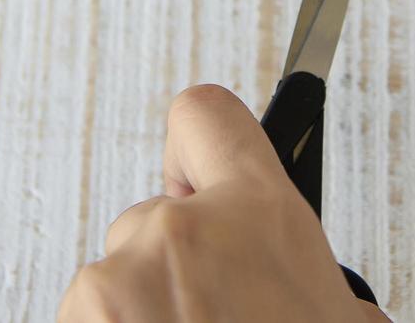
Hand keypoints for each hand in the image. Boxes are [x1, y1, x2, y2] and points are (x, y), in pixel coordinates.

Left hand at [58, 84, 386, 322]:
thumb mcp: (337, 316)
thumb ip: (313, 274)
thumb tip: (317, 289)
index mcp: (258, 216)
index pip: (206, 112)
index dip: (203, 144)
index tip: (201, 166)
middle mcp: (180, 231)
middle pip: (159, 214)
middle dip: (180, 261)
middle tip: (218, 314)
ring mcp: (116, 277)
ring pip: (120, 271)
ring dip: (145, 306)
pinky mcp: (77, 314)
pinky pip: (87, 312)